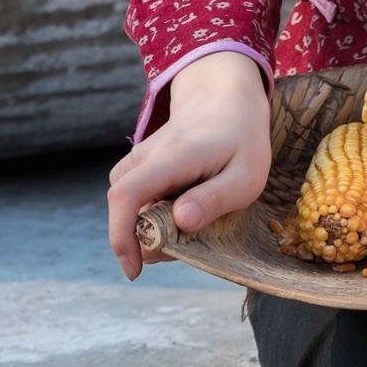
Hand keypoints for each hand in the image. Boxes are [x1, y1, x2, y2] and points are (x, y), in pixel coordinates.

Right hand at [104, 52, 271, 278]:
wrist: (225, 97)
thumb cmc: (241, 139)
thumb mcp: (245, 176)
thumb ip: (213, 199)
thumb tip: (180, 221)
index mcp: (172, 158)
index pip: (126, 195)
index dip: (120, 236)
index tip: (134, 269)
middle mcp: (148, 156)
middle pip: (122, 204)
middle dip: (140, 239)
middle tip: (179, 252)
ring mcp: (143, 157)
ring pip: (127, 200)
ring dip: (145, 226)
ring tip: (183, 234)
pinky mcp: (145, 163)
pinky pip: (137, 193)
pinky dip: (149, 213)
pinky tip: (178, 215)